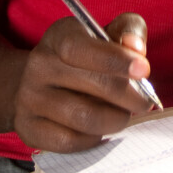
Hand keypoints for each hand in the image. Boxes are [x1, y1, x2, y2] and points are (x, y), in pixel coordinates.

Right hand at [12, 12, 153, 151]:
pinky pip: (71, 141)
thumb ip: (127, 31)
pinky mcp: (29, 128)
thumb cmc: (85, 58)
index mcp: (59, 36)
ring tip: (123, 115)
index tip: (144, 70)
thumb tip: (136, 48)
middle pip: (94, 85)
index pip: (81, 48)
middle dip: (130, 97)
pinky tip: (99, 129)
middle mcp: (39, 65)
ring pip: (85, 118)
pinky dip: (94, 138)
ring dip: (115, 120)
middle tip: (144, 102)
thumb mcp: (105, 35)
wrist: (38, 85)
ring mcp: (30, 98)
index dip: (115, 59)